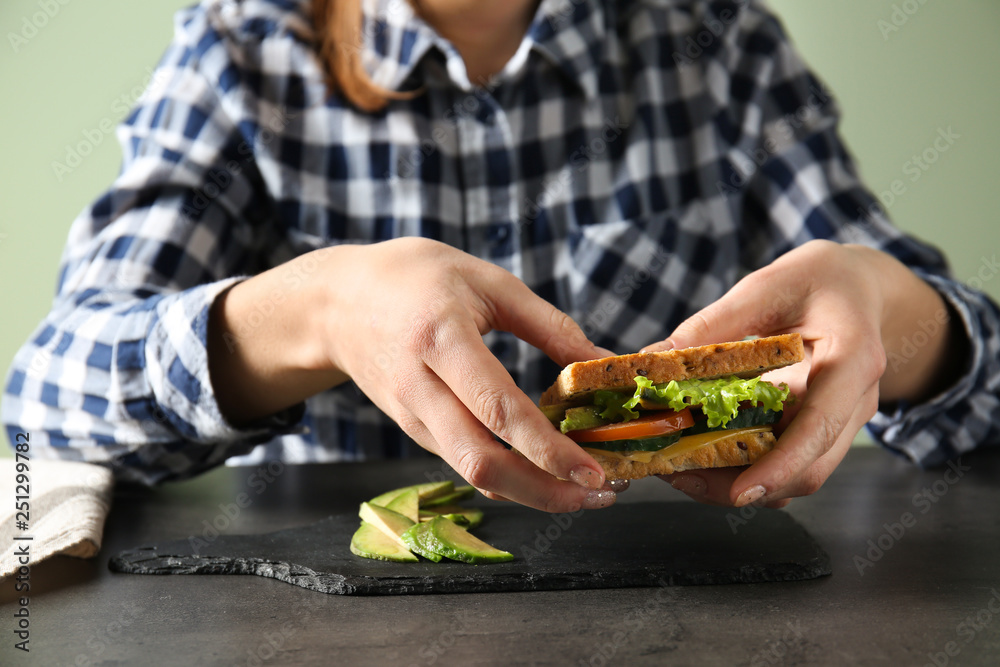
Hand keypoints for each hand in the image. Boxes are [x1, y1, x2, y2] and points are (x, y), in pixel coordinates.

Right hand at [209, 238, 617, 511]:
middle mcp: (421, 388)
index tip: (595, 470)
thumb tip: (601, 360)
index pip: (498, 409)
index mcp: (441, 339)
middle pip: (481, 462)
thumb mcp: (485, 280)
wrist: (336, 303)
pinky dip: (508, 478)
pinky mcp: (413, 431)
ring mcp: (412, 416)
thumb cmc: (413, 278)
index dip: (548, 449)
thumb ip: (547, 323)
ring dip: (533, 493)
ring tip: (585, 490)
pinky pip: (464, 463)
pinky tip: (545, 473)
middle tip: (602, 493)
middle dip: (546, 491)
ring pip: (472, 474)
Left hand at [642, 240, 962, 508]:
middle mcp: (855, 401)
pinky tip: (702, 454)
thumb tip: (655, 357)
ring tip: (677, 467)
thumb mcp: (766, 286)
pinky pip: (787, 463)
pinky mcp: (822, 432)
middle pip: (808, 469)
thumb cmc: (819, 280)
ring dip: (738, 481)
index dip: (781, 464)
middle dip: (742, 484)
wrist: (860, 288)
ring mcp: (843, 423)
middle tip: (675, 473)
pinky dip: (746, 468)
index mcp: (852, 358)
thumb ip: (714, 323)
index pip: (820, 424)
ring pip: (796, 476)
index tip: (740, 492)